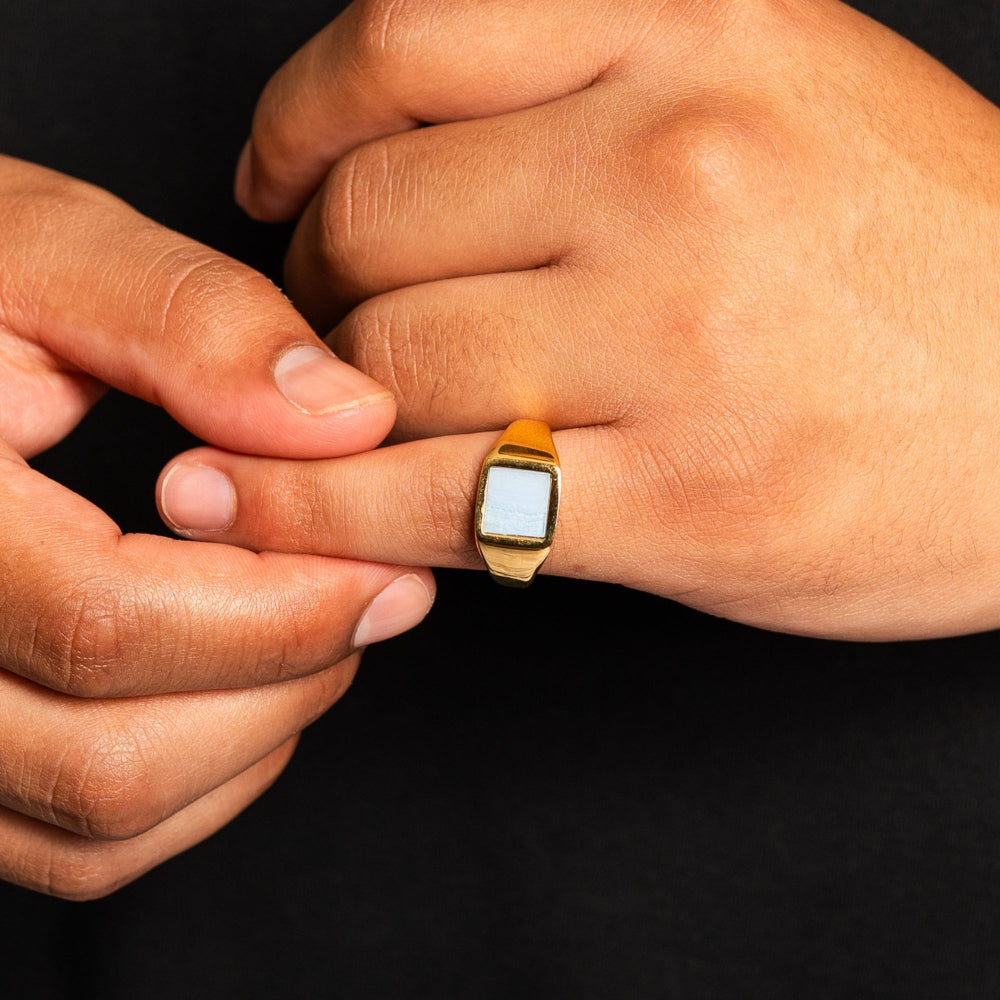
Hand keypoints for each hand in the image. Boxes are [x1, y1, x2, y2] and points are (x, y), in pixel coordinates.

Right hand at [0, 155, 433, 898]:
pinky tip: (242, 682)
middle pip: (112, 758)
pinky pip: (79, 843)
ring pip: (101, 823)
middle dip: (286, 679)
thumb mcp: (46, 251)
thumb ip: (193, 321)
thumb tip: (349, 418)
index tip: (385, 565)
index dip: (284, 608)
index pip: (112, 624)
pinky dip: (196, 785)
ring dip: (251, 737)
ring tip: (314, 626)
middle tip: (370, 594)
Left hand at [208, 0, 999, 640]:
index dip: (300, 124)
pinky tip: (287, 511)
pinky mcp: (686, 501)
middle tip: (336, 329)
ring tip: (346, 424)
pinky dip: (331, 514)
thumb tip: (388, 158)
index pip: (403, 39)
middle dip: (314, 288)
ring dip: (330, 406)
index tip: (276, 182)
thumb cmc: (924, 258)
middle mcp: (683, 165)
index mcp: (703, 31)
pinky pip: (439, 502)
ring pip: (384, 368)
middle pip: (370, 224)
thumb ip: (593, 88)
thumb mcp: (781, 90)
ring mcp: (684, 339)